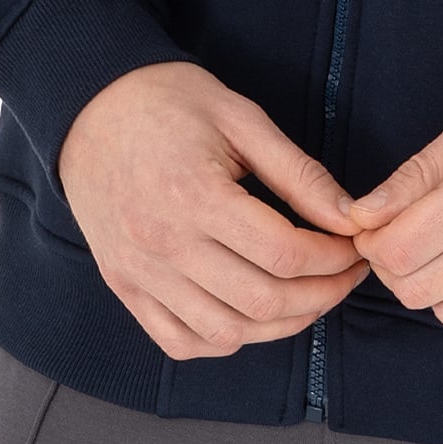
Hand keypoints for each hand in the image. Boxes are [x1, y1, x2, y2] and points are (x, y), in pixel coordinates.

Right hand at [58, 61, 369, 360]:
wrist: (89, 105)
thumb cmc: (169, 101)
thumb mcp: (241, 118)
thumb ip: (298, 173)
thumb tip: (349, 217)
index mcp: (196, 196)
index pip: (284, 253)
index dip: (333, 258)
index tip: (353, 245)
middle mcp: (164, 245)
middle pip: (262, 301)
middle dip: (321, 295)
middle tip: (345, 274)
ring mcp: (139, 273)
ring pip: (226, 333)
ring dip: (280, 325)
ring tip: (308, 296)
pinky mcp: (123, 286)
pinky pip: (180, 342)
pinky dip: (223, 341)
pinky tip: (250, 314)